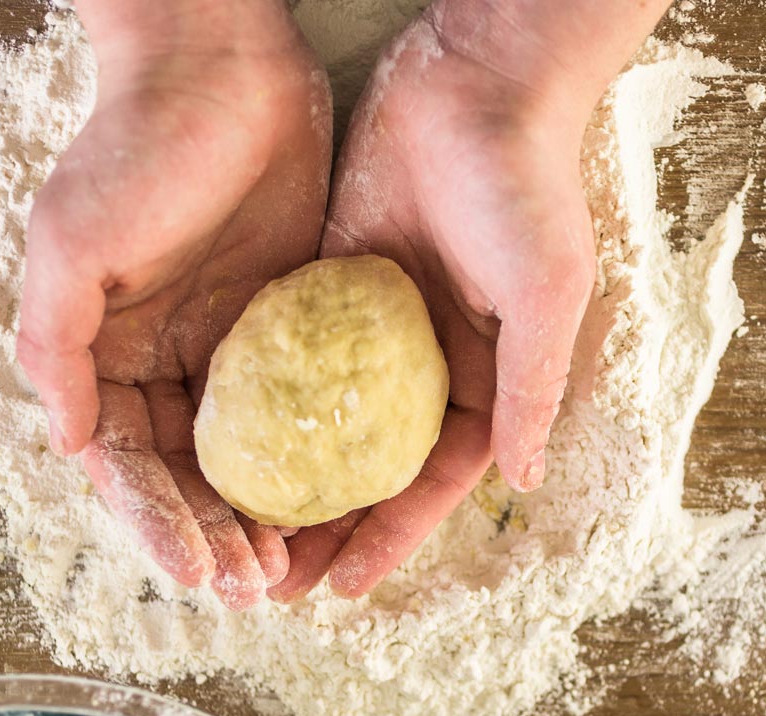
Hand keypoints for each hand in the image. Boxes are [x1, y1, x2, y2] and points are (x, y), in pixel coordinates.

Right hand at [16, 1, 331, 608]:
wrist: (222, 72)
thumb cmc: (136, 148)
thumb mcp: (72, 244)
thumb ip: (56, 346)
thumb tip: (71, 446)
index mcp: (110, 357)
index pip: (132, 464)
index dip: (160, 523)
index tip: (198, 573)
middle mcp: (168, 363)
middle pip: (191, 473)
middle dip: (217, 535)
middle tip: (257, 588)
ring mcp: (233, 348)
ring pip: (249, 454)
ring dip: (265, 514)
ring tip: (292, 568)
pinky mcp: (293, 326)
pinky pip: (303, 406)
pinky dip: (312, 457)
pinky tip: (337, 497)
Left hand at [270, 0, 669, 601]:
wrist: (473, 79)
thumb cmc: (522, 185)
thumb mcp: (544, 293)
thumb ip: (530, 385)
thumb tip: (523, 479)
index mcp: (482, 375)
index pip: (432, 479)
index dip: (391, 535)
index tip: (344, 587)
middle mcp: (424, 363)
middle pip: (368, 466)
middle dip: (328, 526)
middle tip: (274, 581)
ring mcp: (372, 327)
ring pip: (322, 424)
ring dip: (286, 478)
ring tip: (236, 530)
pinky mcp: (327, 284)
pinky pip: (290, 356)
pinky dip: (262, 403)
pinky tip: (222, 441)